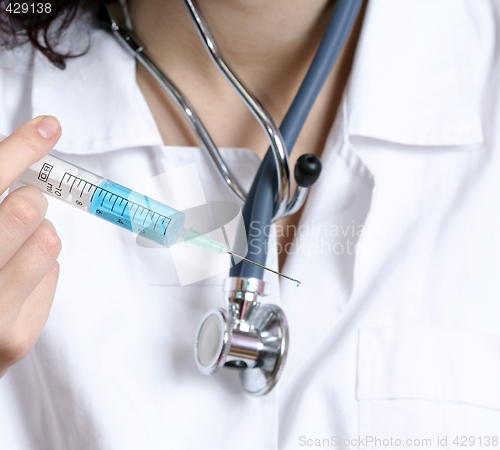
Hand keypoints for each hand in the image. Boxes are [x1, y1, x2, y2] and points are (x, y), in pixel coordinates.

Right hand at [0, 116, 61, 377]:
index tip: (48, 127)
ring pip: (50, 241)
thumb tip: (30, 150)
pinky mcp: (18, 339)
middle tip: (21, 204)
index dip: (21, 148)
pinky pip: (55, 274)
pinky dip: (41, 268)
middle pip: (27, 209)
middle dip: (29, 199)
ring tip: (12, 249)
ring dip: (38, 235)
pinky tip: (14, 281)